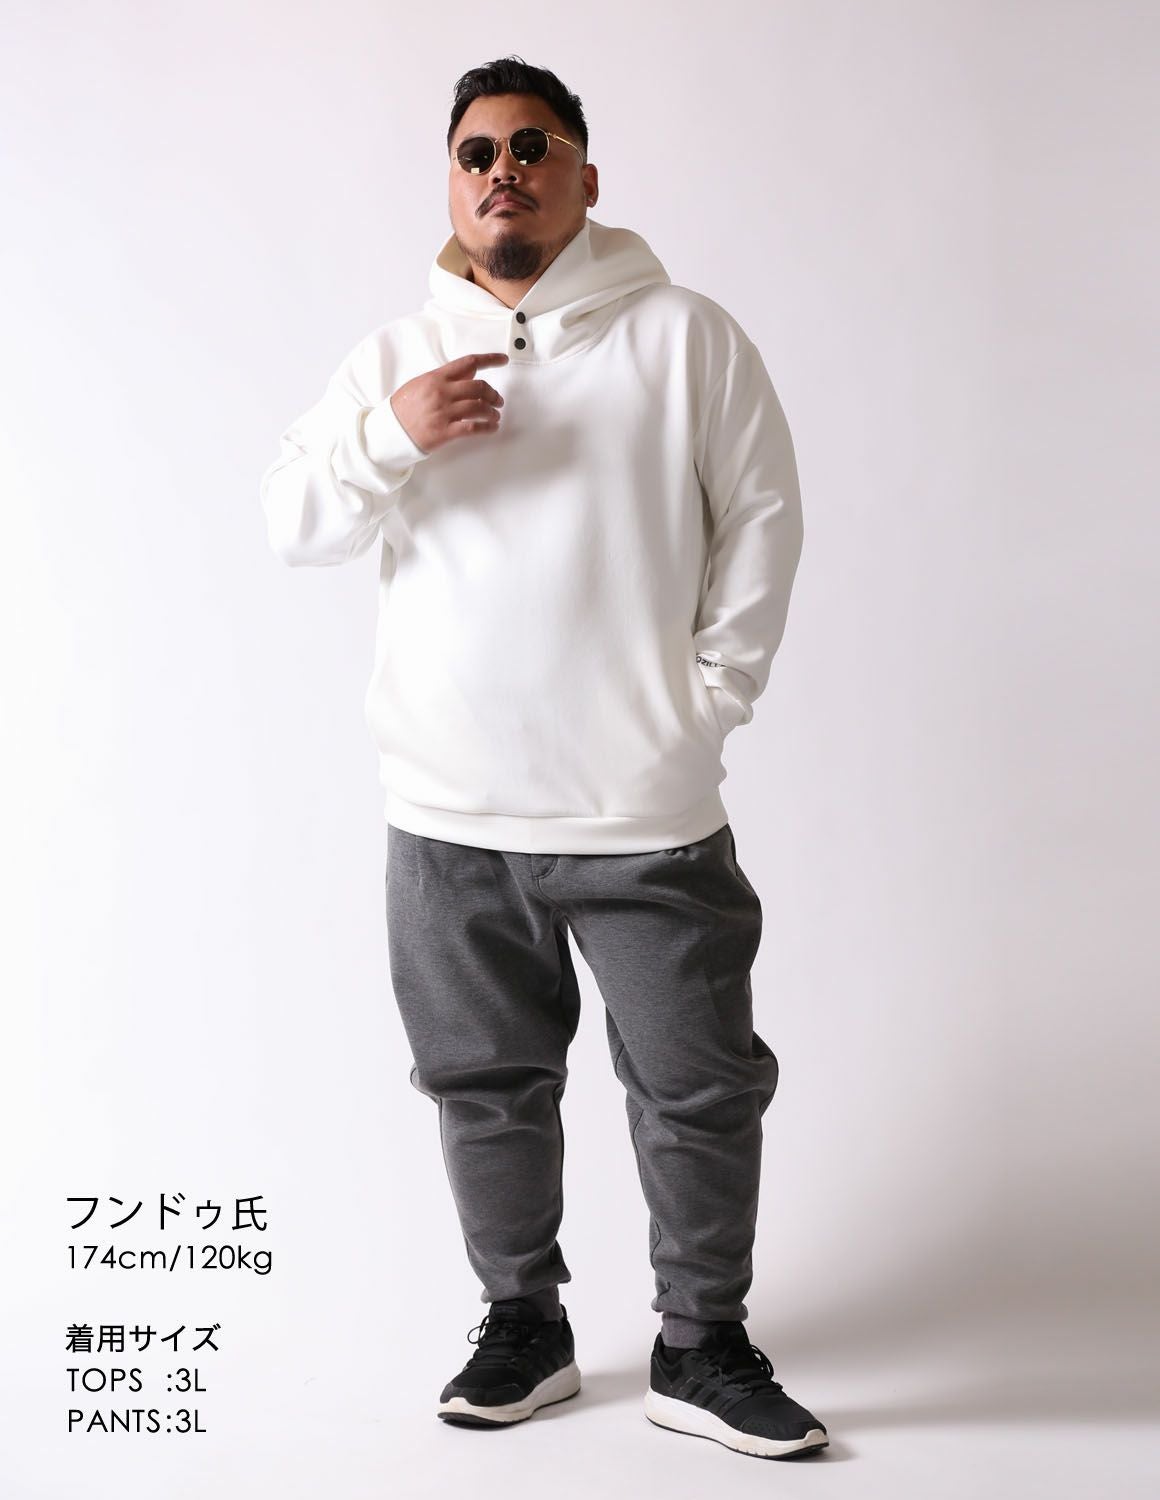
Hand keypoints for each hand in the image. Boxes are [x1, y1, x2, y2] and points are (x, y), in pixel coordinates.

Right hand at [388, 352, 508, 454]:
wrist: (389, 431)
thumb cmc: (404, 407)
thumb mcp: (421, 384)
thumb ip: (445, 378)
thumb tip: (469, 374)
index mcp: (436, 377)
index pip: (468, 363)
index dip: (490, 360)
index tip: (503, 360)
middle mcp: (442, 393)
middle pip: (479, 387)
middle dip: (493, 394)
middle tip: (498, 400)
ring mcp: (444, 412)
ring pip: (479, 407)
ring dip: (492, 411)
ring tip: (495, 415)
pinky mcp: (445, 432)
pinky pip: (473, 428)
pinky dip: (487, 427)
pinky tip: (492, 428)